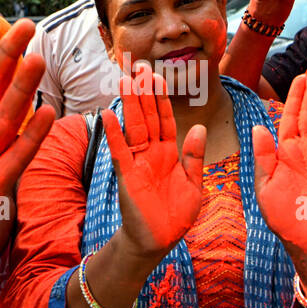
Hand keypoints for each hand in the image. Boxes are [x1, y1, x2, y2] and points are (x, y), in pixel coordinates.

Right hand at [101, 63, 204, 257]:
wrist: (158, 242)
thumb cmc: (175, 215)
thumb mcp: (194, 184)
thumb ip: (195, 156)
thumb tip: (199, 127)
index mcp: (168, 152)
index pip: (164, 118)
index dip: (160, 97)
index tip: (156, 74)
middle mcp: (151, 152)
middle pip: (146, 116)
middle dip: (143, 92)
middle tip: (138, 65)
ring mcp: (137, 162)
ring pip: (133, 127)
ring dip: (130, 104)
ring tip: (126, 80)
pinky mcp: (126, 176)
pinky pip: (119, 152)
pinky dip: (114, 134)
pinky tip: (107, 115)